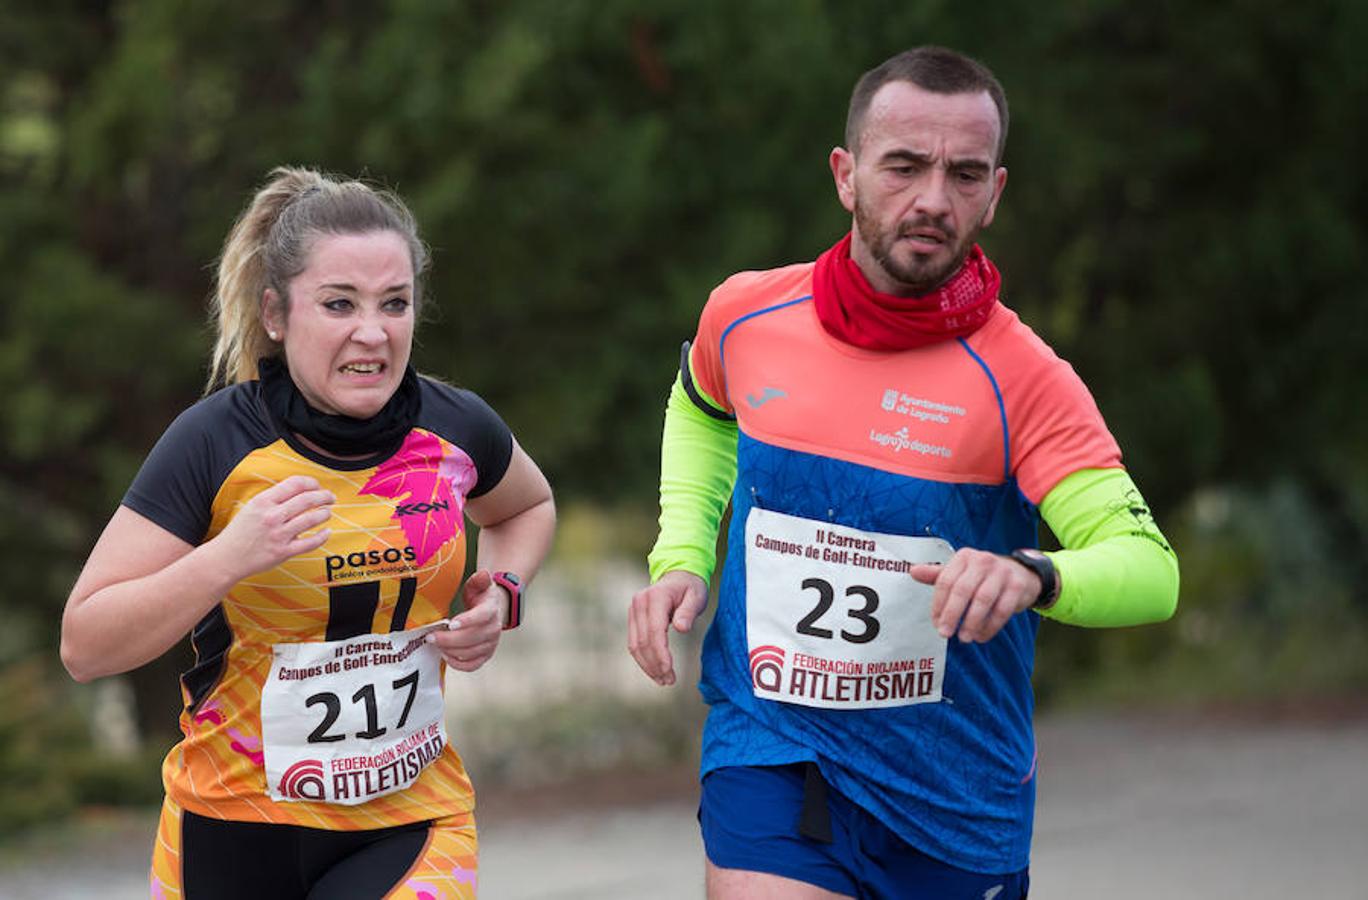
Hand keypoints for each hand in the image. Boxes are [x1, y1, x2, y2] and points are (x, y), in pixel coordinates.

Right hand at [211, 476, 332, 580]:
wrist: (226, 558)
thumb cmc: (241, 532)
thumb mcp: (252, 507)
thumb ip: (274, 498)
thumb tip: (301, 489)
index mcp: (263, 501)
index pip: (295, 484)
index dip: (312, 483)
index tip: (317, 486)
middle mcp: (271, 516)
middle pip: (307, 499)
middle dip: (324, 496)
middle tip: (330, 497)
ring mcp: (278, 535)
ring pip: (311, 519)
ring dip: (325, 513)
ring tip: (327, 512)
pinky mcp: (283, 552)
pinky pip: (310, 543)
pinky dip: (322, 536)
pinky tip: (326, 532)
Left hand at [427, 570, 505, 671]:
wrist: (492, 611)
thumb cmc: (480, 597)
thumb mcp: (479, 585)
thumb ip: (479, 580)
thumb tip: (483, 574)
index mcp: (491, 609)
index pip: (482, 616)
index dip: (467, 621)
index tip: (450, 623)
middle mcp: (494, 628)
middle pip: (472, 638)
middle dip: (448, 639)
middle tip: (430, 637)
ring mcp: (491, 644)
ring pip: (470, 653)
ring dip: (450, 650)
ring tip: (435, 644)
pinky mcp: (486, 655)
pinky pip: (473, 665)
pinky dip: (458, 664)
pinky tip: (446, 655)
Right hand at [628, 570, 707, 685]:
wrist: (678, 575)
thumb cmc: (690, 587)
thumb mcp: (697, 596)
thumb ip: (689, 611)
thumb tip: (681, 628)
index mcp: (656, 597)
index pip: (654, 631)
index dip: (660, 653)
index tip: (669, 670)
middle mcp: (639, 603)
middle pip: (643, 641)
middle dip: (655, 664)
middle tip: (669, 681)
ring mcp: (633, 610)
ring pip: (635, 645)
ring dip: (647, 665)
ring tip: (663, 680)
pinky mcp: (633, 618)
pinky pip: (634, 642)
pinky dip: (643, 659)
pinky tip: (655, 670)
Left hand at [909, 548, 1039, 642]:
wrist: (1021, 573)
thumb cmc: (984, 576)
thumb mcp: (961, 572)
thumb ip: (938, 575)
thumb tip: (913, 571)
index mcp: (964, 557)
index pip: (946, 581)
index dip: (939, 604)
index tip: (936, 623)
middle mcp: (983, 561)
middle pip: (962, 590)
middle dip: (952, 615)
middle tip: (945, 634)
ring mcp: (1002, 572)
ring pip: (983, 600)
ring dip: (972, 622)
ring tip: (965, 638)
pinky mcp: (1017, 585)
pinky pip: (1002, 610)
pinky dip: (990, 626)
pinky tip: (981, 636)